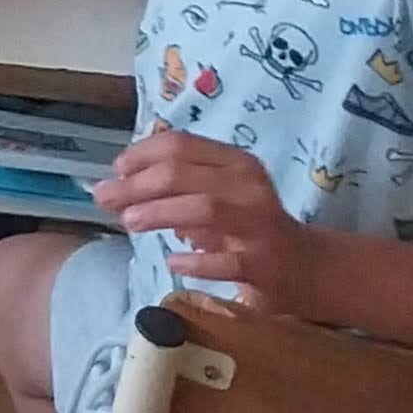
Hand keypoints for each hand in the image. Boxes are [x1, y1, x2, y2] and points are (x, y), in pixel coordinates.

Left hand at [97, 130, 312, 309]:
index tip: (116, 170)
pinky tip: (172, 261)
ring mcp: (259, 225)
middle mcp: (249, 187)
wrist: (307, 267)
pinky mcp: (264, 264)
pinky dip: (193, 261)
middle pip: (182, 174)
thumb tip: (118, 185)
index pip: (180, 144)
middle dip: (137, 185)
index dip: (140, 154)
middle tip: (106, 199)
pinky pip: (223, 260)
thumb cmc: (249, 225)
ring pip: (203, 208)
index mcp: (236, 162)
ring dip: (159, 213)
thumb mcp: (218, 193)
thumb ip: (177, 184)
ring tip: (129, 221)